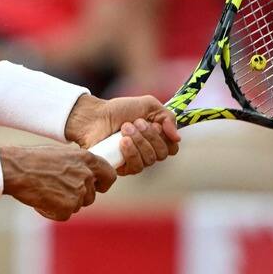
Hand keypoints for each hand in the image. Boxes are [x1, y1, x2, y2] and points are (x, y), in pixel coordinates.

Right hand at [0, 144, 117, 220]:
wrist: (17, 170)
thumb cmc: (33, 160)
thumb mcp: (61, 154)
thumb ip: (77, 165)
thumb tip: (82, 175)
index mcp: (87, 159)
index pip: (109, 175)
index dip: (103, 183)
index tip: (98, 187)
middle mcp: (86, 176)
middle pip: (90, 195)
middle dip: (77, 196)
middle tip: (57, 189)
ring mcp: (78, 193)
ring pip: (77, 205)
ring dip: (64, 203)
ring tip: (45, 191)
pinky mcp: (68, 208)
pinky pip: (64, 215)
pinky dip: (53, 212)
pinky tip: (41, 200)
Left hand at [64, 94, 179, 174]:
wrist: (95, 116)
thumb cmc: (119, 110)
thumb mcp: (148, 105)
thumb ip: (168, 117)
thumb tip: (177, 138)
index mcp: (156, 138)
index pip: (172, 147)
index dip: (166, 136)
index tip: (154, 123)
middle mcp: (148, 151)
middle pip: (162, 153)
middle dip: (150, 136)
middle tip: (135, 122)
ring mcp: (135, 161)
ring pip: (150, 160)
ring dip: (139, 141)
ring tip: (125, 128)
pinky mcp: (122, 168)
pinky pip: (136, 167)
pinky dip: (131, 152)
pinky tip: (122, 141)